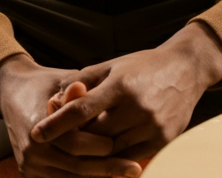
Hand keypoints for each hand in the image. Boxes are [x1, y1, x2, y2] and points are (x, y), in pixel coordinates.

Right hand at [0, 54, 137, 176]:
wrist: (11, 91)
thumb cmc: (41, 84)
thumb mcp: (57, 82)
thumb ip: (71, 91)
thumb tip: (84, 88)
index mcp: (36, 125)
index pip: (75, 144)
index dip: (102, 147)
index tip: (124, 146)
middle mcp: (30, 149)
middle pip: (77, 166)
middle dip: (108, 168)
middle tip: (135, 168)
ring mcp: (29, 165)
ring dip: (98, 176)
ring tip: (123, 172)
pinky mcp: (29, 174)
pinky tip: (103, 175)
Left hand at [32, 22, 221, 164]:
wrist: (184, 70)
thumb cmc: (140, 66)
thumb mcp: (109, 65)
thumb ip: (81, 81)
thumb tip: (54, 100)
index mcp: (119, 85)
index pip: (81, 110)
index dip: (56, 123)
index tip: (36, 133)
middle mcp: (138, 108)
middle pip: (96, 135)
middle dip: (74, 139)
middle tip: (56, 140)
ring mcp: (154, 127)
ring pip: (113, 150)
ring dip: (93, 151)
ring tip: (77, 146)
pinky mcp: (165, 140)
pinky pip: (133, 157)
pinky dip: (115, 157)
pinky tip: (102, 153)